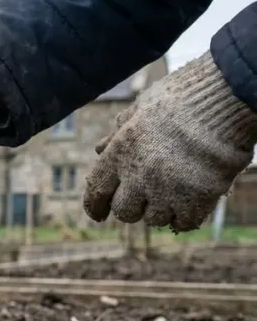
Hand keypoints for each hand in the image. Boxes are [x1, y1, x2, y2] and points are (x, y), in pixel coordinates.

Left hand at [83, 52, 256, 231]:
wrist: (224, 98)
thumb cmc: (182, 97)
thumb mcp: (141, 108)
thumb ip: (118, 133)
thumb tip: (99, 149)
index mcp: (119, 153)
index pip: (96, 191)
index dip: (95, 206)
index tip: (99, 214)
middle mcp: (138, 177)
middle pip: (124, 212)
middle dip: (132, 207)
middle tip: (145, 197)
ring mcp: (167, 191)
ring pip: (154, 219)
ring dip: (160, 209)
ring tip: (173, 191)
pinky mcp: (196, 199)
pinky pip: (184, 222)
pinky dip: (185, 217)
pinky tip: (190, 203)